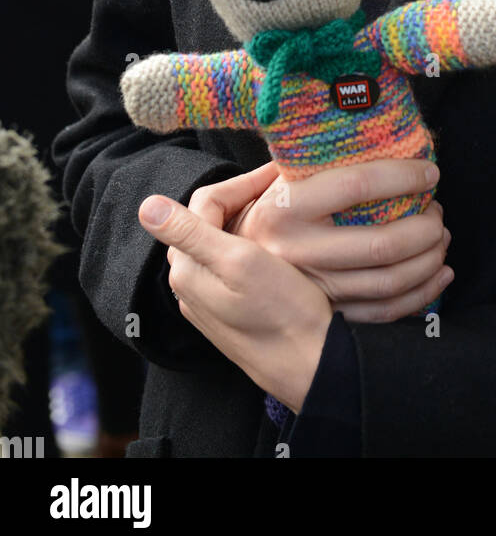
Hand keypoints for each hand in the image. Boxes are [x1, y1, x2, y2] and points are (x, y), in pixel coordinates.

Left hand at [138, 192, 331, 413]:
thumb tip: (145, 205)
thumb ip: (190, 232)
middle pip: (210, 220)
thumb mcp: (239, 263)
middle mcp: (190, 284)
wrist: (311, 364)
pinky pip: (232, 262)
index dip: (243, 181)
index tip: (280, 171)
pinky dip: (252, 241)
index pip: (206, 202)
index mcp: (187, 269)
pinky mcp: (230, 309)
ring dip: (248, 217)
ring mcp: (209, 299)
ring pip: (221, 240)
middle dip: (244, 196)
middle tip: (284, 184)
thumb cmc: (281, 311)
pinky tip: (278, 241)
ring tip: (283, 206)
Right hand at [186, 159, 453, 322]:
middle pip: (382, 243)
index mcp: (283, 210)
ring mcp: (313, 289)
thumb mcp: (263, 182)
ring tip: (441, 237)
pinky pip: (384, 312)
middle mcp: (298, 252)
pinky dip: (421, 295)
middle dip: (425, 226)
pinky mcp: (325, 314)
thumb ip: (301, 161)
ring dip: (428, 258)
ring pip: (389, 281)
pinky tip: (439, 274)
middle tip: (439, 211)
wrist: (217, 273)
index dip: (402, 176)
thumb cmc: (253, 215)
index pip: (356, 184)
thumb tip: (357, 128)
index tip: (429, 172)